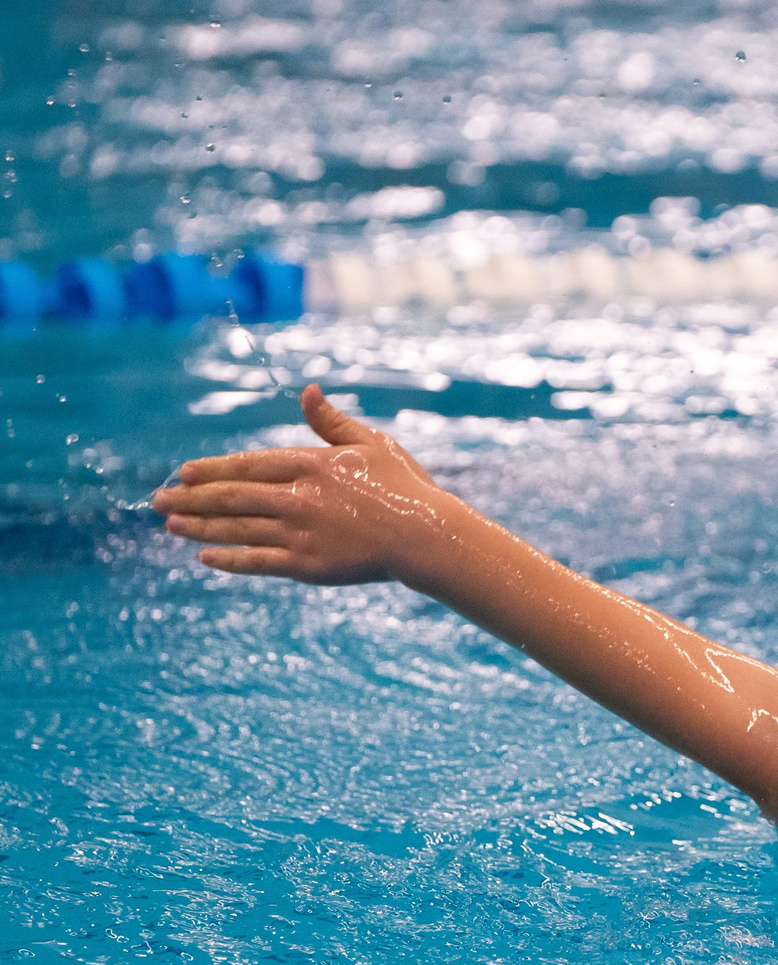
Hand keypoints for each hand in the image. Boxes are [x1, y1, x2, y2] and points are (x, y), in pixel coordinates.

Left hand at [153, 385, 457, 585]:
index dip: (212, 469)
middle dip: (190, 498)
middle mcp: (299, 498)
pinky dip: (230, 560)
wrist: (427, 536)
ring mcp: (301, 535)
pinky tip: (206, 558)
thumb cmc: (405, 486)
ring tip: (169, 525)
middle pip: (233, 496)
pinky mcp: (308, 566)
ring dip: (199, 527)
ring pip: (238, 528)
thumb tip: (307, 391)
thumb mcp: (372, 444)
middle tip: (156, 500)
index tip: (182, 472)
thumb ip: (332, 422)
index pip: (248, 465)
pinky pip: (259, 562)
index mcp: (313, 465)